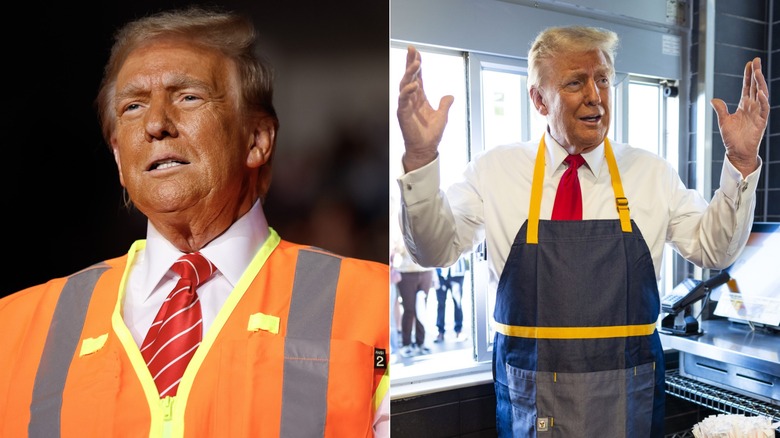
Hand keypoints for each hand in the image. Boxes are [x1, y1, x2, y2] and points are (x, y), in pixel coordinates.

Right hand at [397, 45, 454, 171]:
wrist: (425, 149)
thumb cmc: (431, 134)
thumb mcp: (442, 116)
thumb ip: (445, 104)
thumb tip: (450, 96)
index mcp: (420, 98)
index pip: (417, 77)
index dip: (417, 64)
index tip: (416, 52)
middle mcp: (411, 99)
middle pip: (409, 76)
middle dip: (410, 62)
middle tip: (411, 50)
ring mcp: (405, 106)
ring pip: (404, 84)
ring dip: (409, 73)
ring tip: (415, 63)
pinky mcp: (402, 114)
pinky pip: (403, 100)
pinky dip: (407, 91)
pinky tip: (413, 85)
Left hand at [710, 57, 768, 176]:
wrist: (737, 152)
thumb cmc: (732, 138)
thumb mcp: (724, 121)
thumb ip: (721, 109)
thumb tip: (714, 99)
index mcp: (745, 105)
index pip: (748, 86)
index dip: (748, 75)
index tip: (749, 63)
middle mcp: (753, 107)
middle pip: (756, 86)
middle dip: (756, 73)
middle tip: (756, 60)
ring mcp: (758, 113)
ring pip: (762, 94)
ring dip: (760, 83)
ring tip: (758, 72)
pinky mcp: (761, 121)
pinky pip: (764, 109)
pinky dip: (763, 100)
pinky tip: (761, 92)